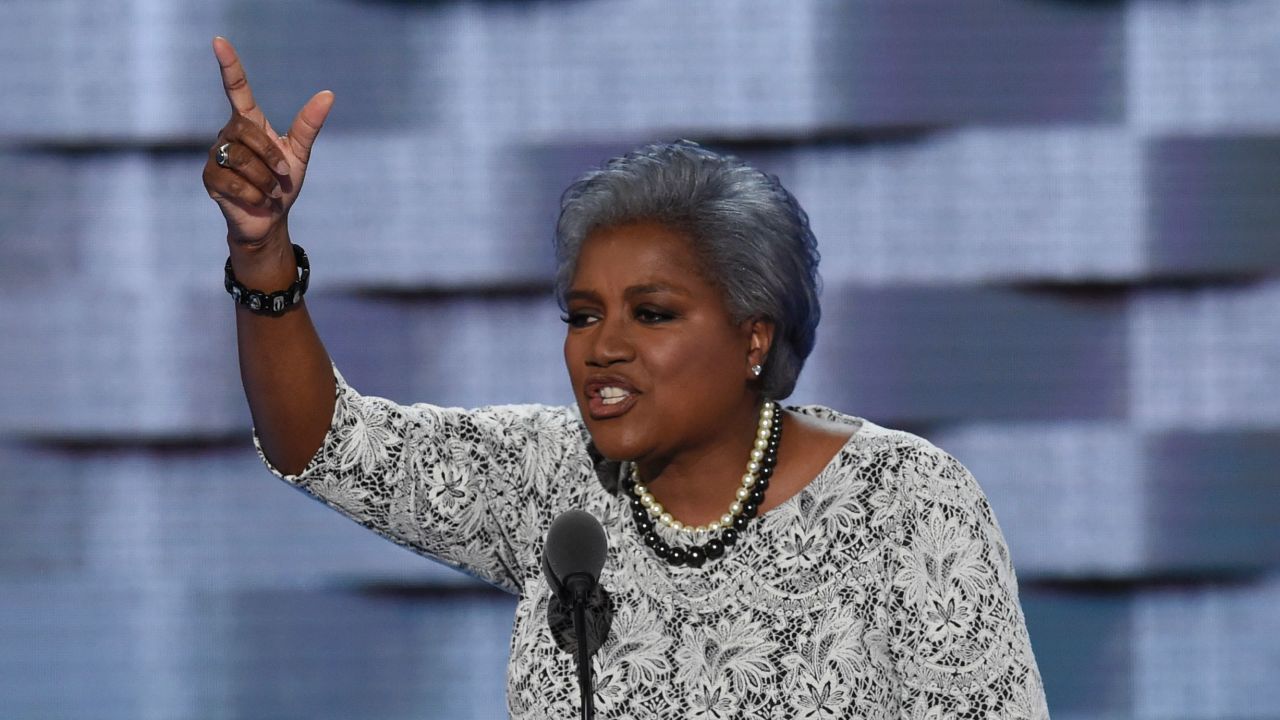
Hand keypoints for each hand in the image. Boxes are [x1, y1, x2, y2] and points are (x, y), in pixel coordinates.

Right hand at [202, 36, 333, 249]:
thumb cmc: (282, 184)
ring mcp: (216, 154)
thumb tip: (328, 94)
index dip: (229, 65)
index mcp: (250, 123)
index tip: (219, 41)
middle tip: (281, 177)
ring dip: (266, 180)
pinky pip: (234, 181)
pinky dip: (254, 194)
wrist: (269, 219)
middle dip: (273, 159)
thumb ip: (308, 124)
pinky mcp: (210, 177)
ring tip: (269, 190)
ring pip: (243, 159)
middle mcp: (229, 133)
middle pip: (250, 134)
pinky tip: (256, 199)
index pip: (237, 88)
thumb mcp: (299, 153)